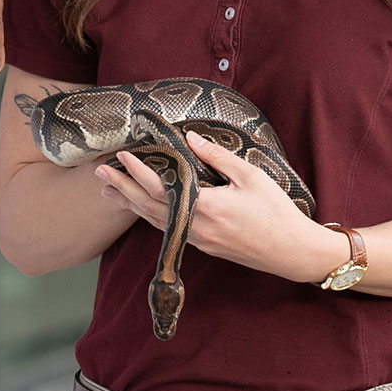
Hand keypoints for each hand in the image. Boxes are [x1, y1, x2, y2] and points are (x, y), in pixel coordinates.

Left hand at [97, 132, 345, 282]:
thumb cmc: (276, 212)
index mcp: (206, 207)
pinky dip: (148, 215)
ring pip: (155, 220)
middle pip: (149, 206)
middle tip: (99, 173)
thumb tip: (189, 137)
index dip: (138, 171)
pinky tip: (140, 208)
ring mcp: (197, 239)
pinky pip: (167, 228)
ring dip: (130, 204)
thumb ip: (217, 157)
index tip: (122, 155)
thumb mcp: (251, 176)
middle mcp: (195, 227)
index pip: (161, 187)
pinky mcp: (202, 245)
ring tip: (108, 191)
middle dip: (123, 188)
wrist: (291, 252)